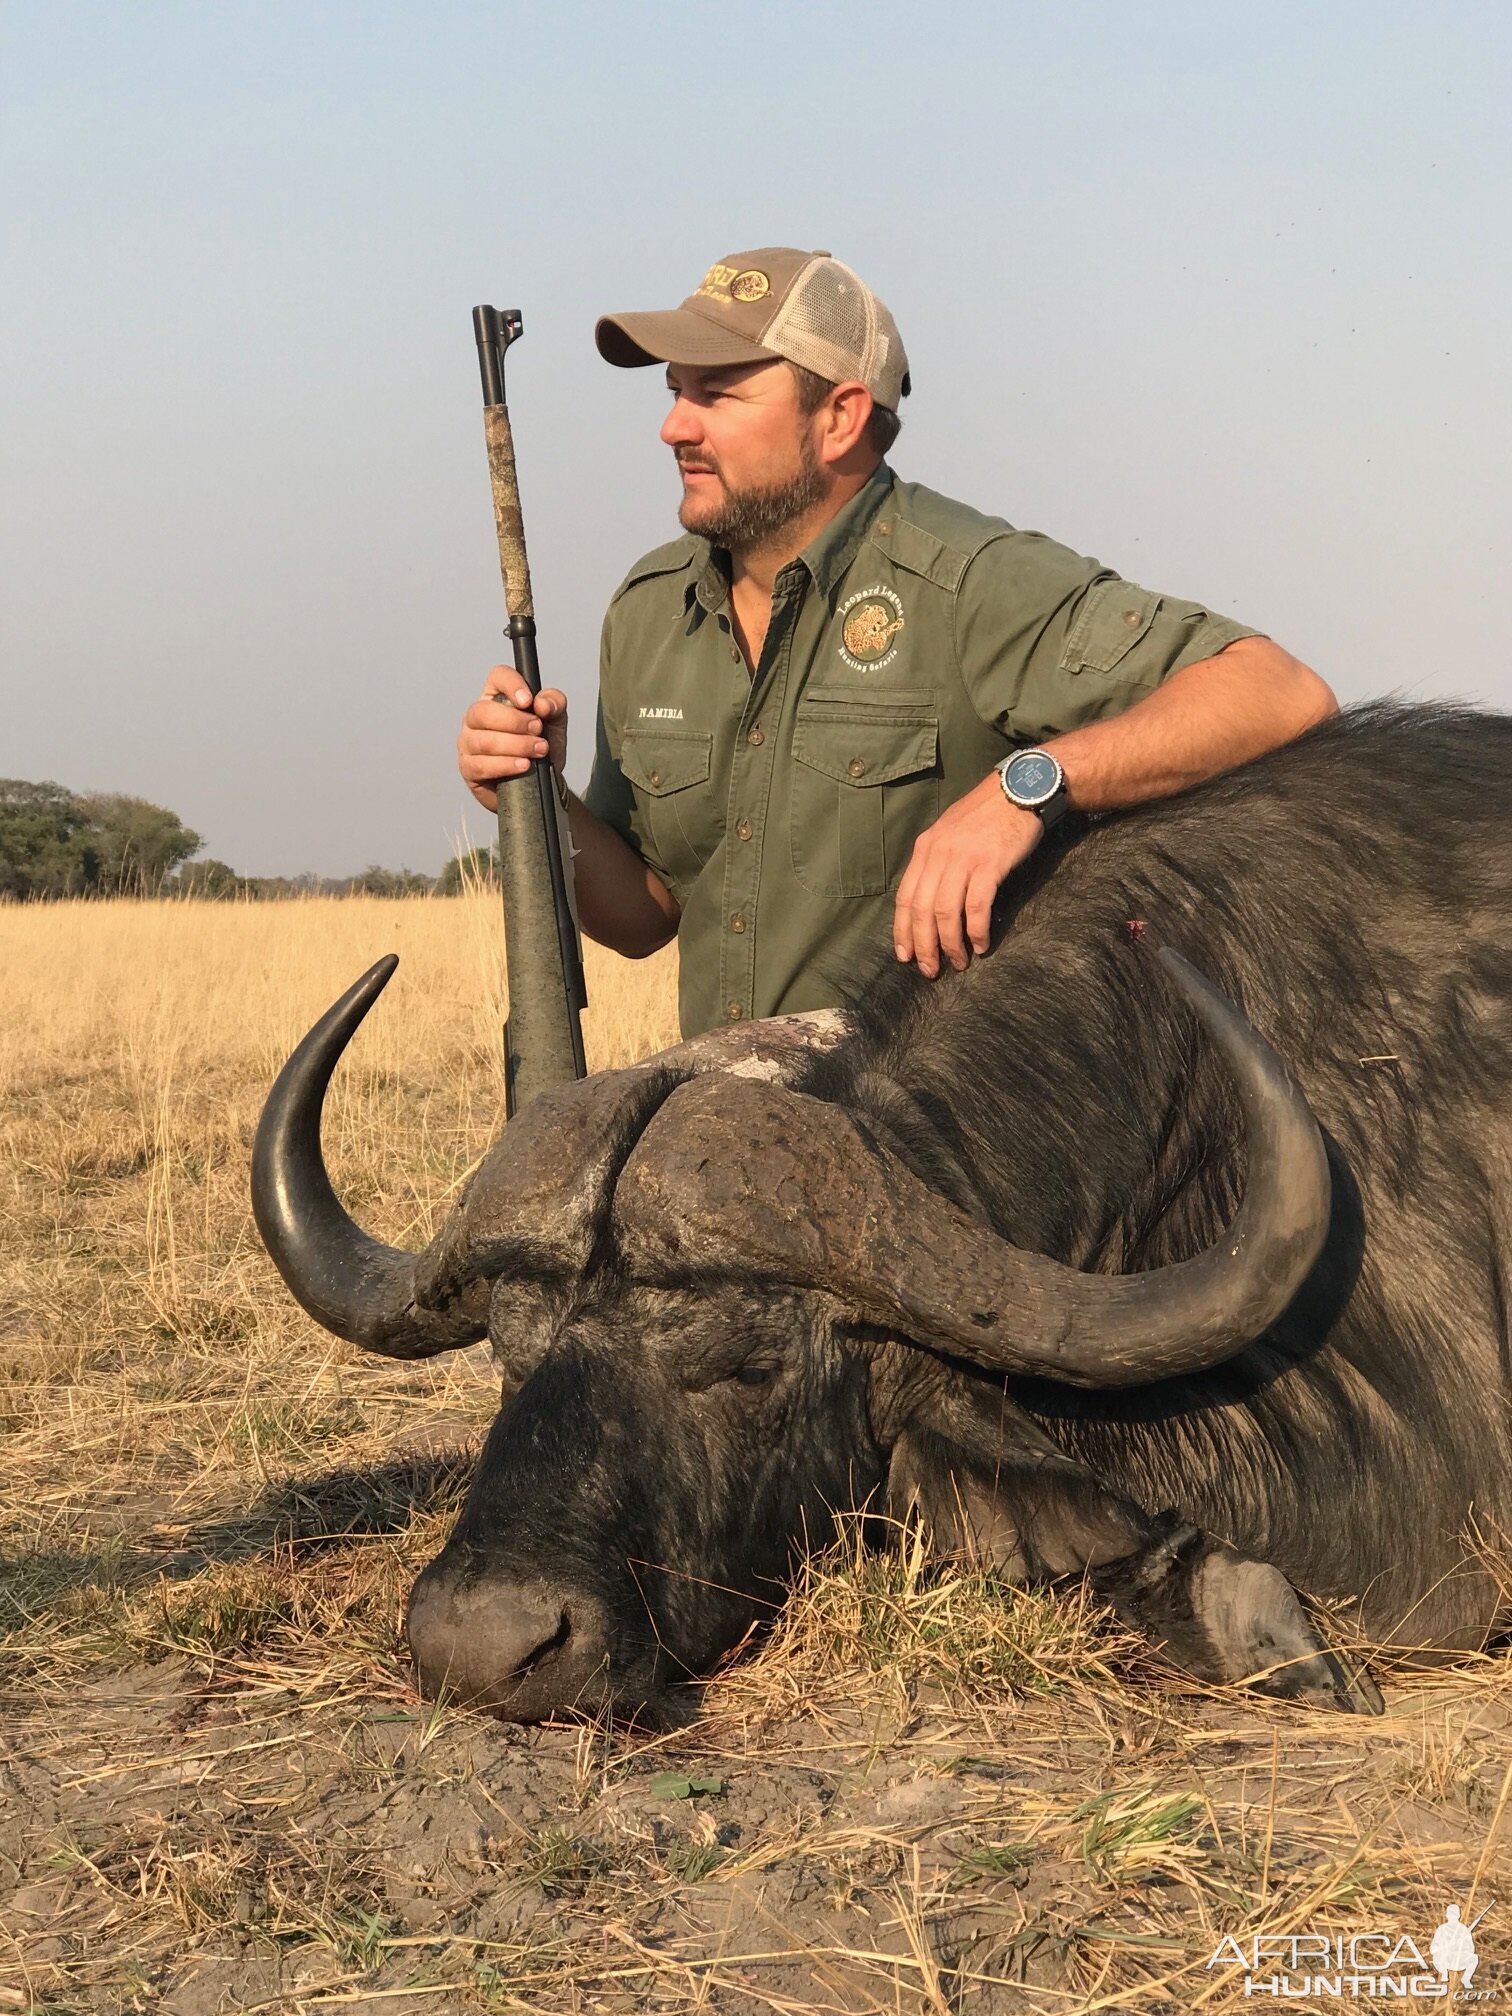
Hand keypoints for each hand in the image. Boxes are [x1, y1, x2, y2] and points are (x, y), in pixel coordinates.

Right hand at [458, 666, 568, 811]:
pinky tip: (523, 765)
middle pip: (483, 711)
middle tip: (538, 731)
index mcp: (496, 697)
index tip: (528, 701)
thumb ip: (555, 705)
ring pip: (484, 740)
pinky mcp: (468, 768)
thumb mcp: (555, 723)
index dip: (511, 685)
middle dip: (515, 722)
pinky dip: (506, 765)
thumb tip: (542, 703)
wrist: (540, 784)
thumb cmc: (540, 747)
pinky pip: (481, 765)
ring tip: (538, 751)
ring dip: (516, 746)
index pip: (497, 677)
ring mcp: (468, 742)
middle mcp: (476, 717)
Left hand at [893, 774, 1042, 976]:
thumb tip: (929, 898)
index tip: (905, 955)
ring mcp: (963, 859)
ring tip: (959, 963)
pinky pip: (976, 906)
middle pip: (921, 910)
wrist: (1019, 789)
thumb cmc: (987, 814)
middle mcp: (938, 854)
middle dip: (924, 945)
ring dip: (950, 944)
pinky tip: (981, 944)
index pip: (904, 897)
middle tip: (930, 970)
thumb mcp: (950, 832)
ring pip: (946, 912)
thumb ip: (937, 860)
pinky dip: (976, 930)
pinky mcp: (989, 864)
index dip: (903, 930)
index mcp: (925, 849)